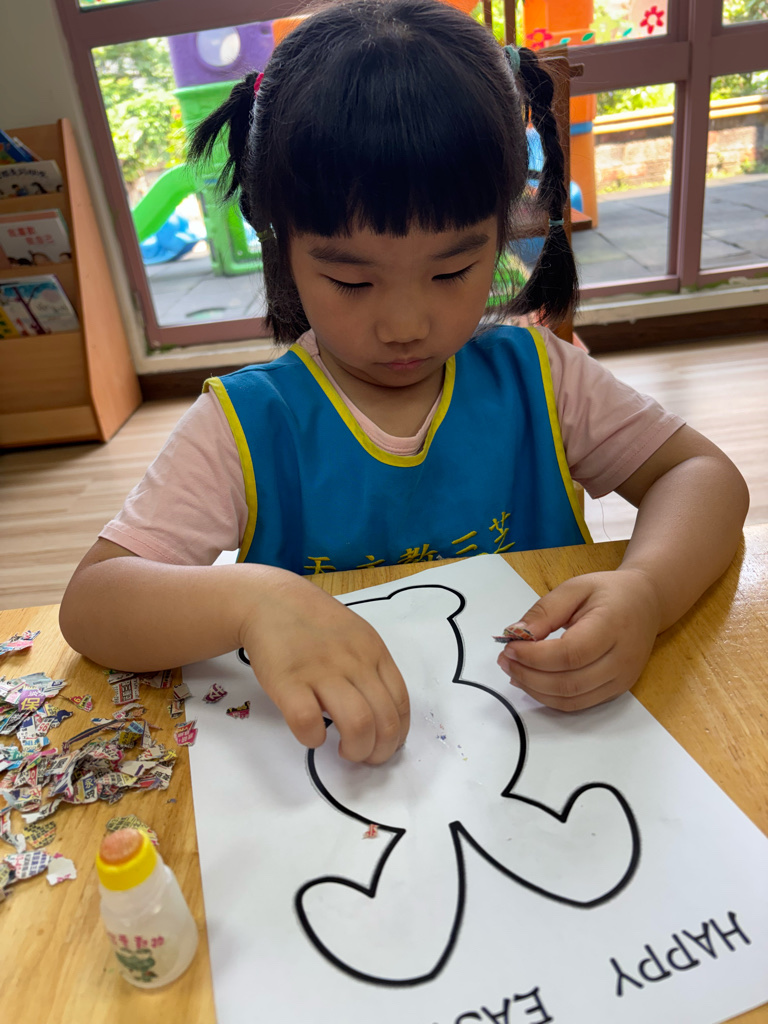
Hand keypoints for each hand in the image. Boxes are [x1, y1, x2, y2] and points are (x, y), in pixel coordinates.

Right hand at [239, 570, 409, 762]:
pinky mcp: (288, 681)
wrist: (271, 601)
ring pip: (357, 724)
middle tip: (365, 757)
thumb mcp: (355, 636)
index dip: (398, 734)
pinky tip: (312, 733)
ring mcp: (321, 671)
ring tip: (343, 751)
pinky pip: (309, 722)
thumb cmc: (315, 624)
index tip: (386, 746)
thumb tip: (382, 715)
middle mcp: (353, 662)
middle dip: (379, 751)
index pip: (400, 703)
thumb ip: (370, 669)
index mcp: (373, 652)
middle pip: (384, 720)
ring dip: (355, 750)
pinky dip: (314, 738)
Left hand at [496, 568, 661, 710]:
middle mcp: (622, 659)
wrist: (646, 603)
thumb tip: (515, 635)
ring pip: (571, 700)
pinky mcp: (616, 691)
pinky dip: (549, 697)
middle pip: (569, 682)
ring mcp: (622, 680)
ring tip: (513, 670)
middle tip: (505, 659)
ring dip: (535, 690)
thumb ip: (544, 612)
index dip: (535, 656)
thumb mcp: (574, 588)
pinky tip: (531, 681)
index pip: (570, 654)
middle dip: (529, 675)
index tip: (509, 647)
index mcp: (613, 626)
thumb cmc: (609, 593)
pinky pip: (577, 704)